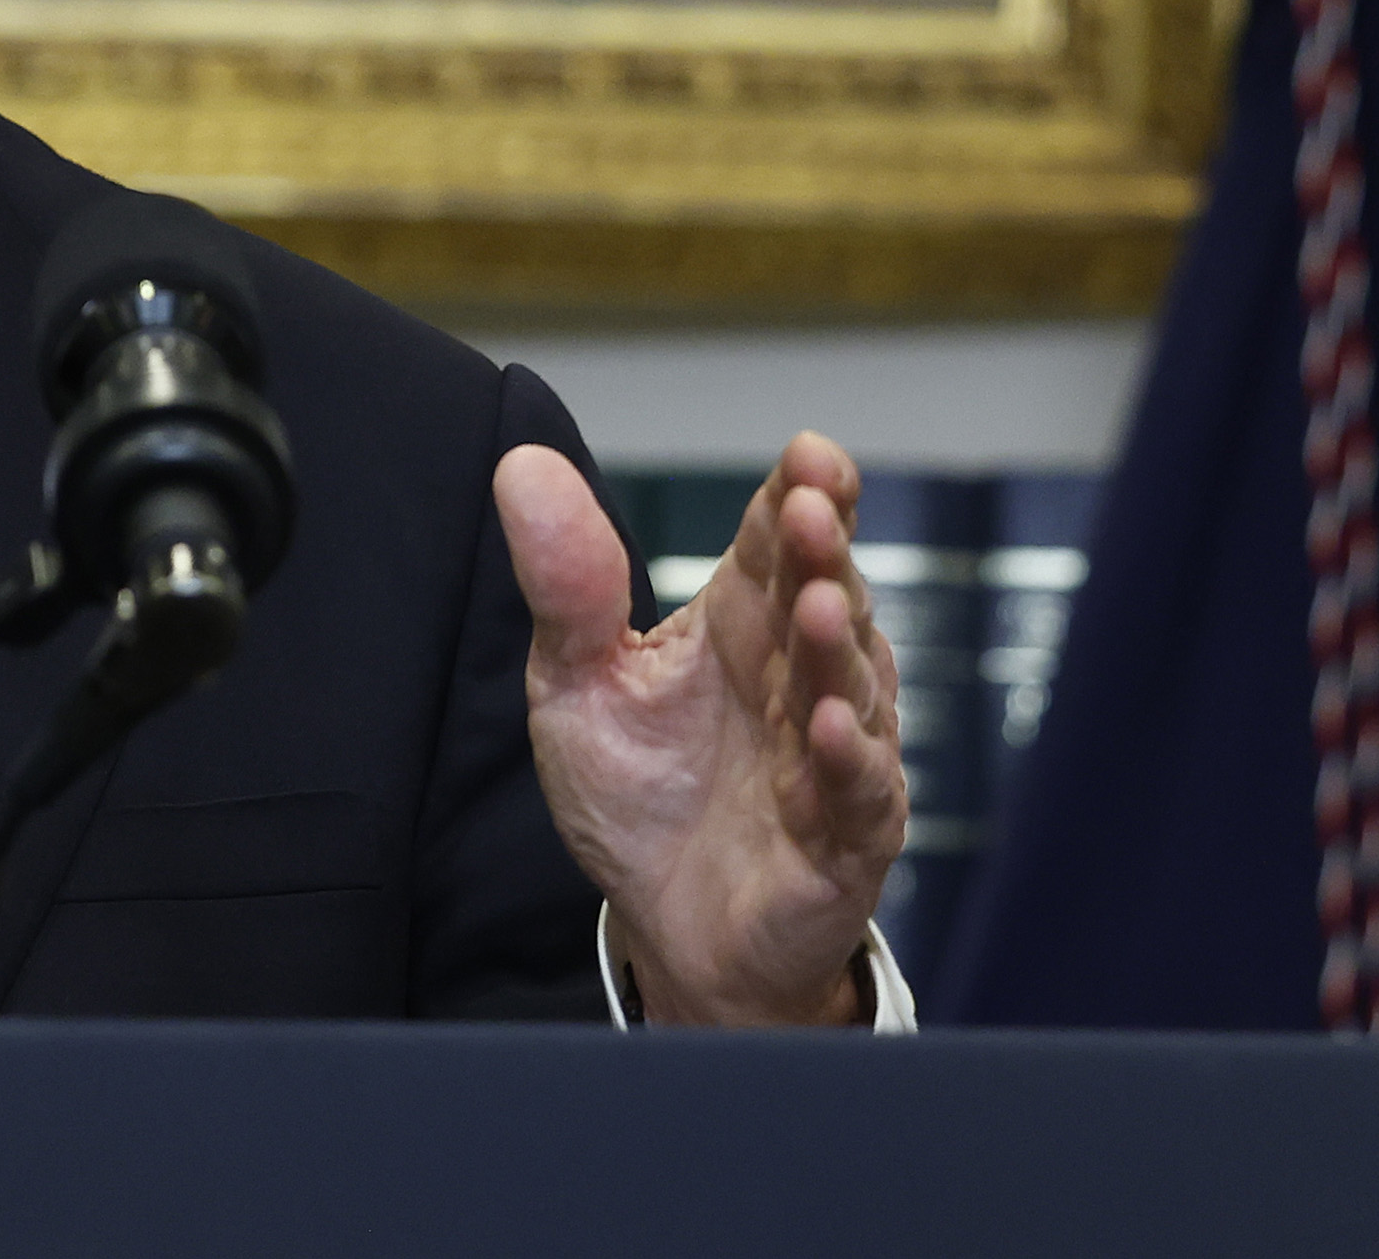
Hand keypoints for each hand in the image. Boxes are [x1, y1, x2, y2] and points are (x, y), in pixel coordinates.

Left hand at [495, 430, 902, 1025]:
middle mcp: (798, 676)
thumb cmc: (638, 792)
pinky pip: (857, 794)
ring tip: (818, 606)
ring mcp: (831, 755)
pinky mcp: (845, 837)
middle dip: (823, 553)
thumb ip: (565, 585)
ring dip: (835, 647)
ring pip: (850, 687)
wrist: (665, 925)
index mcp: (740, 625)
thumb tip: (521, 464)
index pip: (775, 544)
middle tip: (811, 507)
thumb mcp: (577, 682)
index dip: (798, 495)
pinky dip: (849, 761)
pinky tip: (831, 727)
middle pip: (824, 597)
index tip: (807, 453)